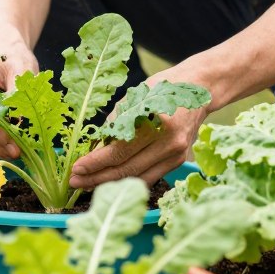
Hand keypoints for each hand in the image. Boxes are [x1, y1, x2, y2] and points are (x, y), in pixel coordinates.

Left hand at [69, 68, 209, 189]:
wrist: (199, 90)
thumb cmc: (162, 88)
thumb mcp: (134, 97)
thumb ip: (114, 123)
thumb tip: (94, 147)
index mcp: (156, 123)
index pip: (119, 151)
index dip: (95, 163)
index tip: (76, 168)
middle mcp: (169, 143)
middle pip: (127, 169)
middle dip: (97, 177)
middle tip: (75, 181)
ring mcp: (176, 155)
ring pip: (137, 178)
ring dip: (110, 184)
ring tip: (87, 185)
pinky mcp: (178, 161)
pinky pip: (149, 176)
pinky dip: (128, 180)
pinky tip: (110, 180)